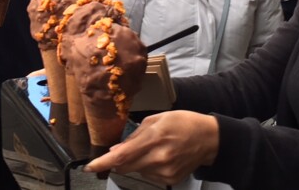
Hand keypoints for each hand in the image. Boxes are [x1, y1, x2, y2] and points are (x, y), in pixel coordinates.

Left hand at [83, 111, 218, 185]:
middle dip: (119, 161)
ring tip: (155, 148)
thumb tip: (115, 150)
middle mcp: (158, 158)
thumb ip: (135, 135)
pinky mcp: (170, 180)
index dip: (103, 162)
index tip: (89, 166)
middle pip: (126, 167)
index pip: (122, 156)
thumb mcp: (157, 119)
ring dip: (137, 162)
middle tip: (127, 149)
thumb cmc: (183, 123)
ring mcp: (165, 172)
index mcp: (154, 139)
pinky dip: (148, 167)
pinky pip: (149, 176)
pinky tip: (162, 157)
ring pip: (137, 171)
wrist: (209, 139)